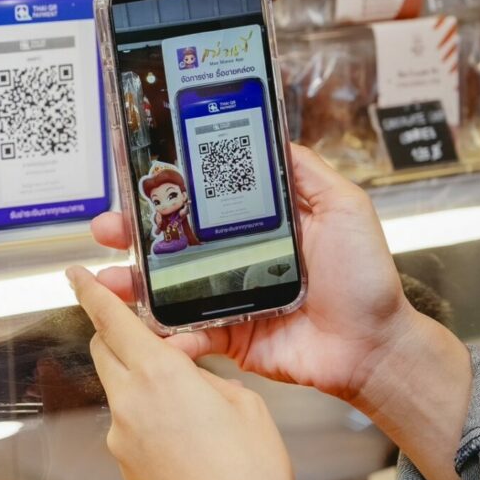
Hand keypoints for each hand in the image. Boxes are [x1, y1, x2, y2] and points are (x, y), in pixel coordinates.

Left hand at [68, 265, 297, 479]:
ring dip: (140, 376)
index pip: (111, 319)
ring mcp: (120, 435)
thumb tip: (185, 373)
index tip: (72, 272)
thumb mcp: (246, 406)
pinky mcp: (123, 462)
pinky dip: (148, 413)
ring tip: (190, 396)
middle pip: (104, 349)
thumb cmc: (252, 478)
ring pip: (118, 386)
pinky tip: (187, 435)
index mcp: (160, 375)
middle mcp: (128, 401)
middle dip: (117, 332)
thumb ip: (206, 376)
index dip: (89, 291)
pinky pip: (129, 421)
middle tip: (152, 332)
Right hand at [91, 144, 472, 479]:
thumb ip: (306, 173)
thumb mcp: (344, 208)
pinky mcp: (226, 336)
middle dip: (130, 236)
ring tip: (107, 282)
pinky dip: (165, 335)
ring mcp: (226, 298)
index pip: (200, 203)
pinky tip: (148, 330)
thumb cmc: (365, 278)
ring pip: (166, 289)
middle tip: (106, 229)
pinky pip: (186, 334)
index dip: (165, 192)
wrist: (374, 346)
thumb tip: (271, 133)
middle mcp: (235, 258)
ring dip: (131, 286)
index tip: (136, 182)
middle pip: (171, 243)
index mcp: (256, 226)